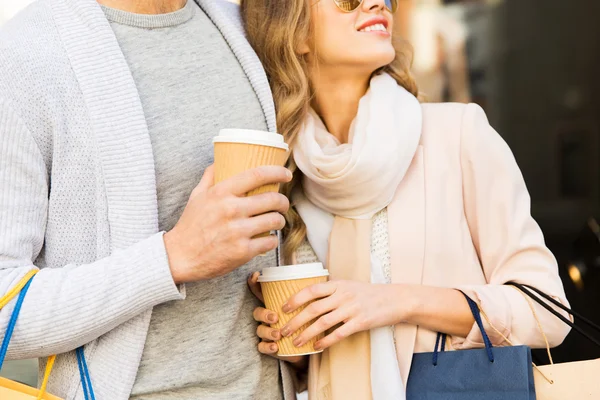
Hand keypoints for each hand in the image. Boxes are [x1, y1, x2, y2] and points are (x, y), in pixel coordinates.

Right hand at [164, 165, 291, 283]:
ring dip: (280, 220)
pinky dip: (272, 240)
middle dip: (283, 201)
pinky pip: (270, 242)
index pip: (257, 175)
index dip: (277, 172)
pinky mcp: (242, 251)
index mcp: (221, 193)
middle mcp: (231, 210)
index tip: (286, 174)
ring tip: (276, 221)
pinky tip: (267, 239)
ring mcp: (238, 231)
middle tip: (283, 203)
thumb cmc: (190, 225)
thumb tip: (220, 160)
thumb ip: (210, 177)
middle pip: (272, 198)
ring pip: (275, 220)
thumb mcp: (196, 196)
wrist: (179, 257)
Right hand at [248, 272, 305, 366]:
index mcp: (275, 305)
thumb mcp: (309, 308)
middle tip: (275, 317)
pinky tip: (275, 346)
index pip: (260, 292)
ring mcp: (267, 331)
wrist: (306, 346)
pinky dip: (267, 346)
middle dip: (264, 314)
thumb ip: (311, 297)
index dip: (254, 283)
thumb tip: (321, 277)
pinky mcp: (268, 346)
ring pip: (259, 329)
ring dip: (267, 331)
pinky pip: (261, 346)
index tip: (257, 276)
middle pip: (258, 312)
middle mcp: (267, 317)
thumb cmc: (307, 323)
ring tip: (278, 334)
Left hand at [279, 280, 401, 350]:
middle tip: (283, 330)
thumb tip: (308, 299)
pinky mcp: (360, 322)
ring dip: (307, 334)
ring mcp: (352, 309)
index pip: (311, 290)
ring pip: (323, 323)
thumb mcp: (349, 286)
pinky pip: (339, 333)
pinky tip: (317, 346)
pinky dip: (326, 341)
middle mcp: (343, 295)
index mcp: (338, 284)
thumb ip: (331, 291)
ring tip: (296, 342)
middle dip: (296, 321)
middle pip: (313, 309)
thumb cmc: (369, 294)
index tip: (284, 308)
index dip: (295, 299)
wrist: (395, 299)